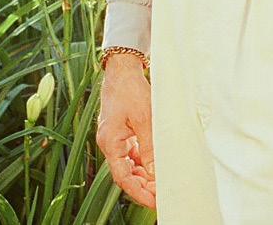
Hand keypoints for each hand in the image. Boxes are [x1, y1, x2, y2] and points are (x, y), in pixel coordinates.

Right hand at [96, 56, 155, 207]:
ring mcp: (114, 139)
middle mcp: (109, 144)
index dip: (138, 192)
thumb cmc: (131, 91)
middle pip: (125, 174)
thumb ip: (150, 146)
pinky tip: (155, 165)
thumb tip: (157, 171)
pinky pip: (131, 154)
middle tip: (162, 195)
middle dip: (143, 186)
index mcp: (110, 142)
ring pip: (129, 165)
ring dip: (144, 175)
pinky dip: (142, 162)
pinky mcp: (121, 133)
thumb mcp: (145, 119)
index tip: (154, 202)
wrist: (122, 71)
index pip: (123, 177)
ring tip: (161, 183)